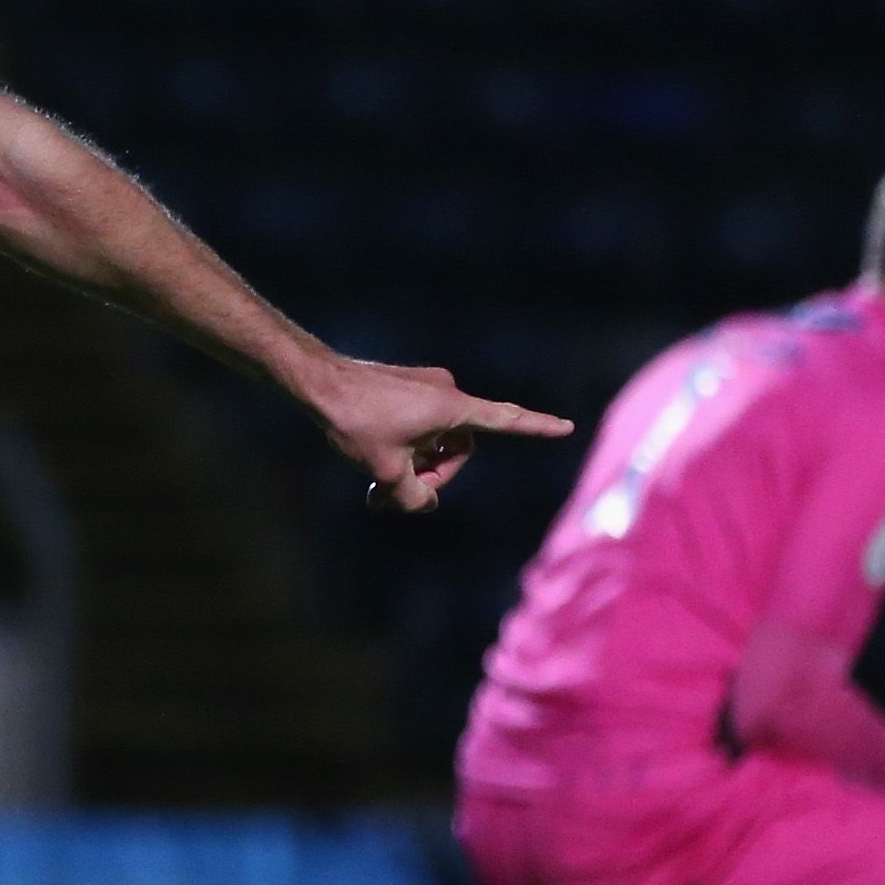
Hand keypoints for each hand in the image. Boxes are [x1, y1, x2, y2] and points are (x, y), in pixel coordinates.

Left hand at [309, 358, 572, 512]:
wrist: (318, 381)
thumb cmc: (355, 420)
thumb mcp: (386, 469)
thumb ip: (414, 496)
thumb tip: (424, 503)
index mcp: (452, 408)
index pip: (506, 420)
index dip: (537, 427)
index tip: (566, 426)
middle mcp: (447, 392)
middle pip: (460, 449)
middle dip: (434, 476)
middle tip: (395, 496)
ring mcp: (427, 388)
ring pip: (437, 441)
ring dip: (416, 467)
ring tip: (378, 490)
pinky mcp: (408, 389)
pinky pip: (421, 427)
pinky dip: (406, 450)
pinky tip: (375, 468)